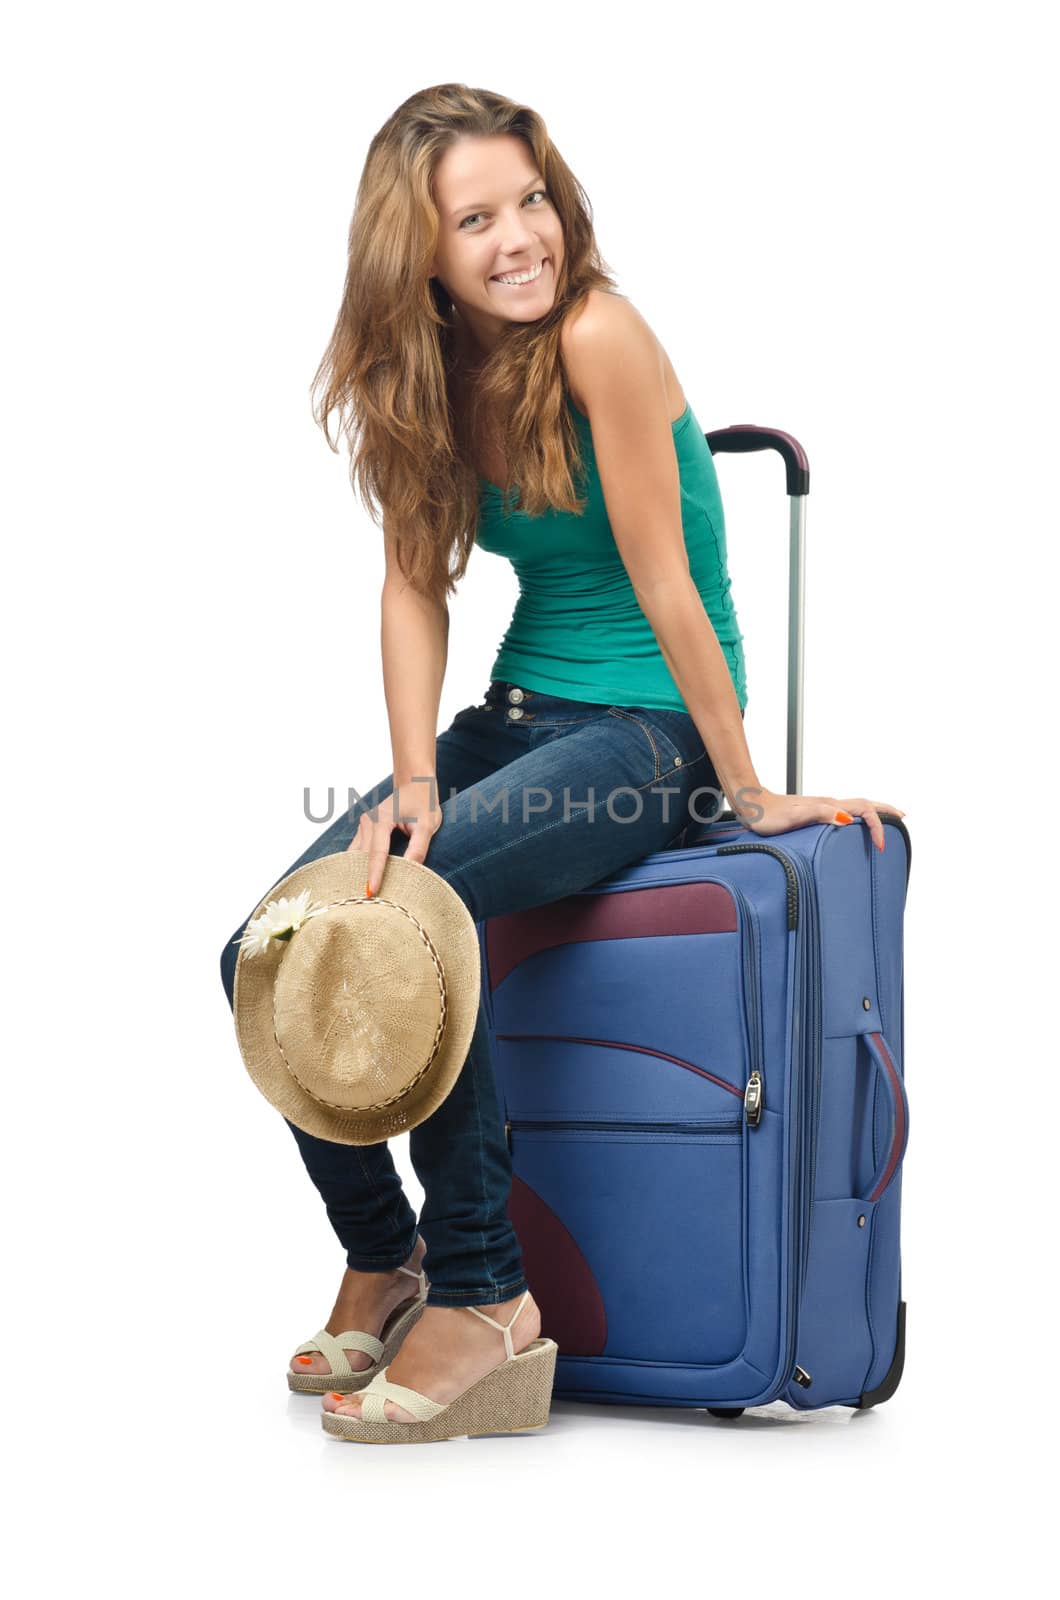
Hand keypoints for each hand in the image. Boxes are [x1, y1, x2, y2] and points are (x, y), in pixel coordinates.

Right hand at [346, 777, 443, 894]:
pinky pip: (357, 851)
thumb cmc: (423, 802)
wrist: (415, 783)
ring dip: (357, 872)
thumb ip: (419, 846)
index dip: (374, 873)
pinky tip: (359, 882)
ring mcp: (363, 825)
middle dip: (362, 877)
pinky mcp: (363, 830)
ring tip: (358, 896)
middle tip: (363, 903)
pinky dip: (359, 866)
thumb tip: (412, 869)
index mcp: (382, 818)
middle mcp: (368, 821)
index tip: (370, 892)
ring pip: (354, 854)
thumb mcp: (428, 824)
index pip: (377, 852)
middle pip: (361, 856)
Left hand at [732, 788, 905, 851]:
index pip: (864, 811)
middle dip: (886, 810)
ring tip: (887, 819)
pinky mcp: (814, 811)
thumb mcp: (794, 817)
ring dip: (874, 811)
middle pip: (865, 803)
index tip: (880, 846)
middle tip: (903, 817)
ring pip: (856, 806)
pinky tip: (854, 823)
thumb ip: (820, 815)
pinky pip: (845, 811)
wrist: (750, 804)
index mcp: (828, 805)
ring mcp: (822, 807)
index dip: (877, 827)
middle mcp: (828, 804)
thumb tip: (848, 819)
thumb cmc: (768, 815)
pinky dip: (858, 815)